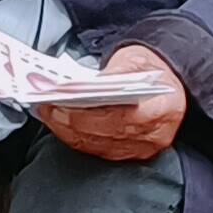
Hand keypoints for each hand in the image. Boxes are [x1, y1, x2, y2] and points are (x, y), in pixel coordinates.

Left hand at [40, 41, 187, 161]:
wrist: (165, 86)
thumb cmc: (152, 71)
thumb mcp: (137, 58)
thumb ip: (118, 69)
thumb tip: (92, 83)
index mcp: (163, 109)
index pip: (121, 117)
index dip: (88, 112)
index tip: (63, 99)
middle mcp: (154, 135)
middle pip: (105, 133)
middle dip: (71, 120)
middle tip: (47, 106)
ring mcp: (141, 149)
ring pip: (97, 145)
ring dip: (68, 130)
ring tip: (48, 113)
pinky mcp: (128, 154)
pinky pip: (96, 150)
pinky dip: (75, 137)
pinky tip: (60, 124)